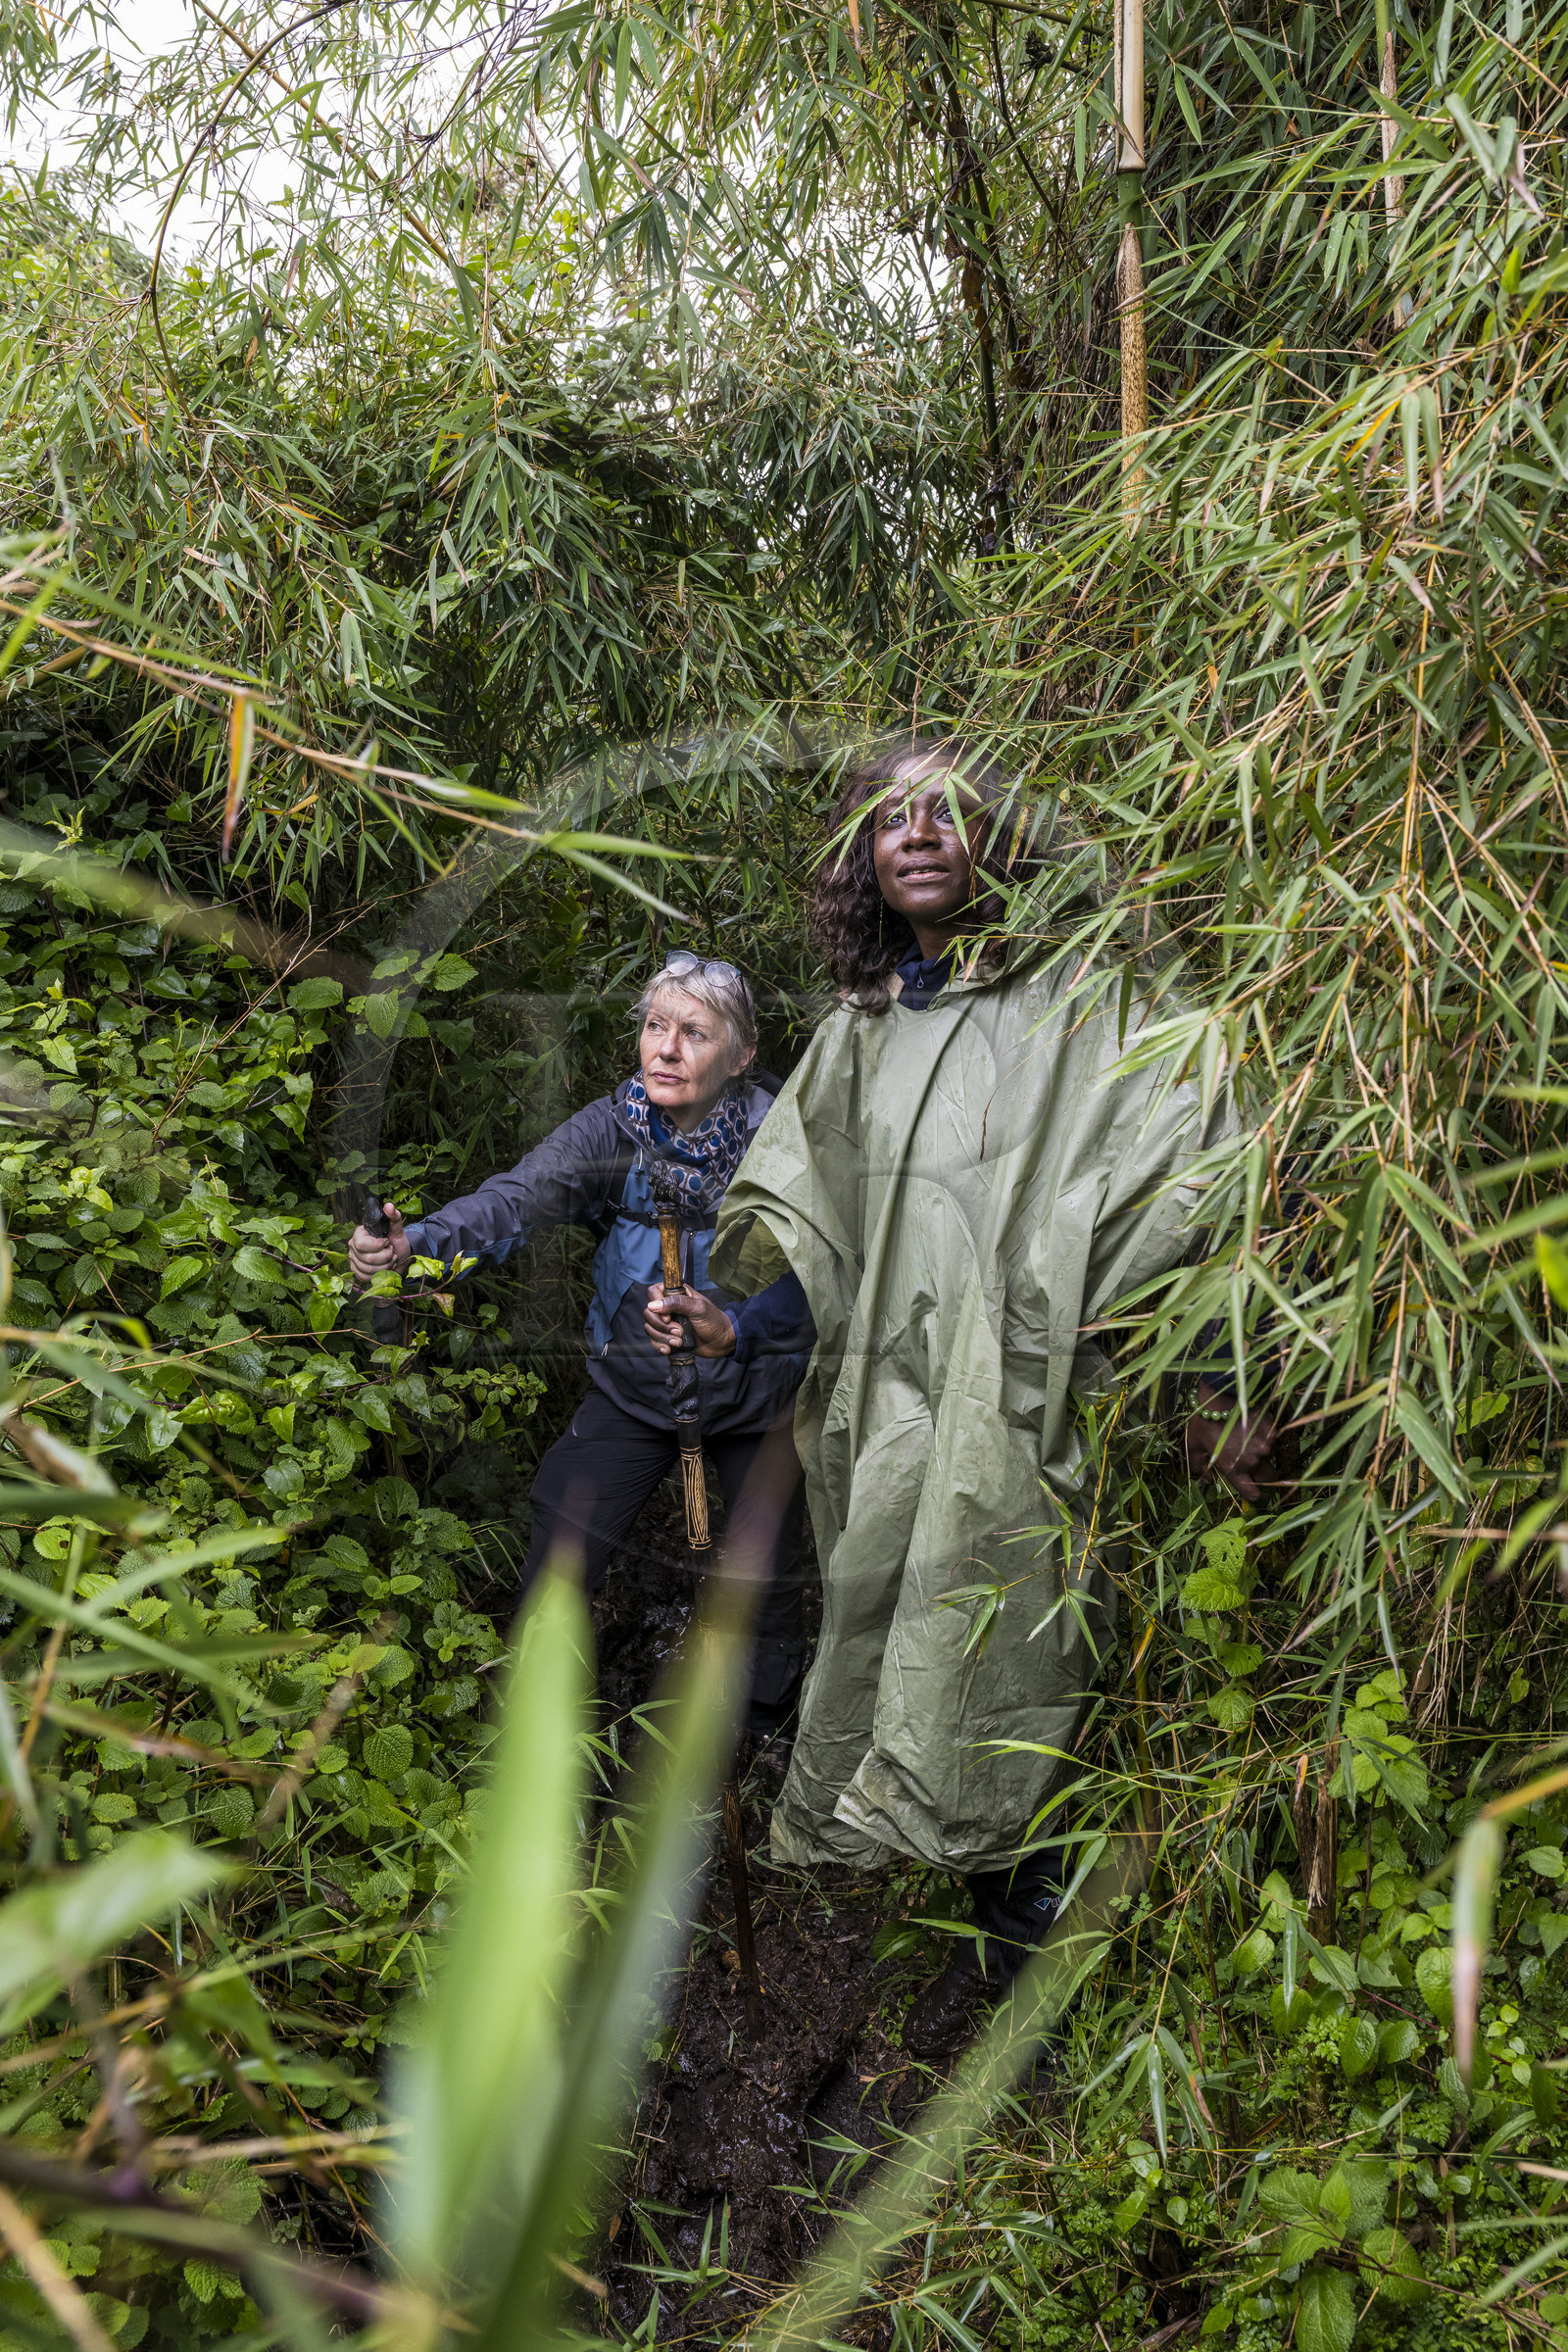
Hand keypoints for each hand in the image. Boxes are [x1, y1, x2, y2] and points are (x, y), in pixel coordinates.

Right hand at [349, 1201, 410, 1284]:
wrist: (400, 1258)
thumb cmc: (397, 1242)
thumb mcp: (398, 1230)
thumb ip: (394, 1217)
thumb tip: (389, 1206)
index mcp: (359, 1233)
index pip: (361, 1243)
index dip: (377, 1245)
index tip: (387, 1242)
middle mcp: (353, 1246)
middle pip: (366, 1258)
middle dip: (385, 1256)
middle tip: (391, 1251)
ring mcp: (353, 1260)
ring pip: (368, 1269)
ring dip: (385, 1265)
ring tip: (390, 1258)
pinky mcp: (357, 1272)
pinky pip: (366, 1277)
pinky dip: (380, 1273)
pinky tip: (385, 1267)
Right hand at [644, 1282, 736, 1359]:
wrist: (722, 1342)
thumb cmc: (714, 1321)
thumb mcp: (698, 1308)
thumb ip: (677, 1303)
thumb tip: (652, 1305)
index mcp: (676, 1294)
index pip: (653, 1292)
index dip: (656, 1304)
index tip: (668, 1317)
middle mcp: (669, 1307)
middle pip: (648, 1312)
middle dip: (661, 1326)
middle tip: (679, 1331)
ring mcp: (668, 1323)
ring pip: (649, 1327)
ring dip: (662, 1337)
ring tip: (679, 1342)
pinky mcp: (668, 1337)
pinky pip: (653, 1340)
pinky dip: (659, 1346)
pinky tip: (670, 1349)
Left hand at [1185, 1380, 1276, 1502]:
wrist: (1221, 1393)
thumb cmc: (1204, 1420)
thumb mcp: (1194, 1445)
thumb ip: (1199, 1466)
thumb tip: (1206, 1479)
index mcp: (1234, 1469)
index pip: (1253, 1495)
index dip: (1256, 1498)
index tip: (1256, 1494)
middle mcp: (1253, 1462)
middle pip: (1269, 1480)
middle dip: (1265, 1479)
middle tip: (1257, 1471)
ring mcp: (1266, 1446)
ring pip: (1272, 1458)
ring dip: (1264, 1455)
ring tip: (1249, 1441)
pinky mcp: (1273, 1431)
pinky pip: (1273, 1441)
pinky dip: (1266, 1438)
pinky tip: (1254, 1427)